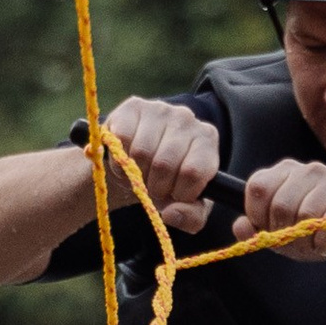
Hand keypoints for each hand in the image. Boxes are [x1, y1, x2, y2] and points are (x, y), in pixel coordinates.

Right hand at [101, 95, 218, 232]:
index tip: (173, 195)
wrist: (137, 163)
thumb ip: (190, 217)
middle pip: (164, 164)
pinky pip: (122, 139)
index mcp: (207, 140)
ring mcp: (161, 108)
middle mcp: (187, 118)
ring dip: (134, 174)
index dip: (179, 193)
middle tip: (151, 186)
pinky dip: (119, 159)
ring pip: (141, 152)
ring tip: (138, 173)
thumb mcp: (187, 206)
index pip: (193, 172)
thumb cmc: (167, 184)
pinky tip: (125, 159)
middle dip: (154, 186)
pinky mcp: (134, 106)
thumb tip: (171, 213)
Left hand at [241, 154, 325, 263]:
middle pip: (281, 204)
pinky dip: (324, 243)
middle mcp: (308, 169)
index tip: (269, 229)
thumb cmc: (310, 234)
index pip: (258, 187)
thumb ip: (253, 230)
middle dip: (285, 233)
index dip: (258, 216)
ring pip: (306, 213)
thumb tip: (240, 225)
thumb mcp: (277, 234)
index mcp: (285, 172)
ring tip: (312, 243)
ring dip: (306, 240)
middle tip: (295, 242)